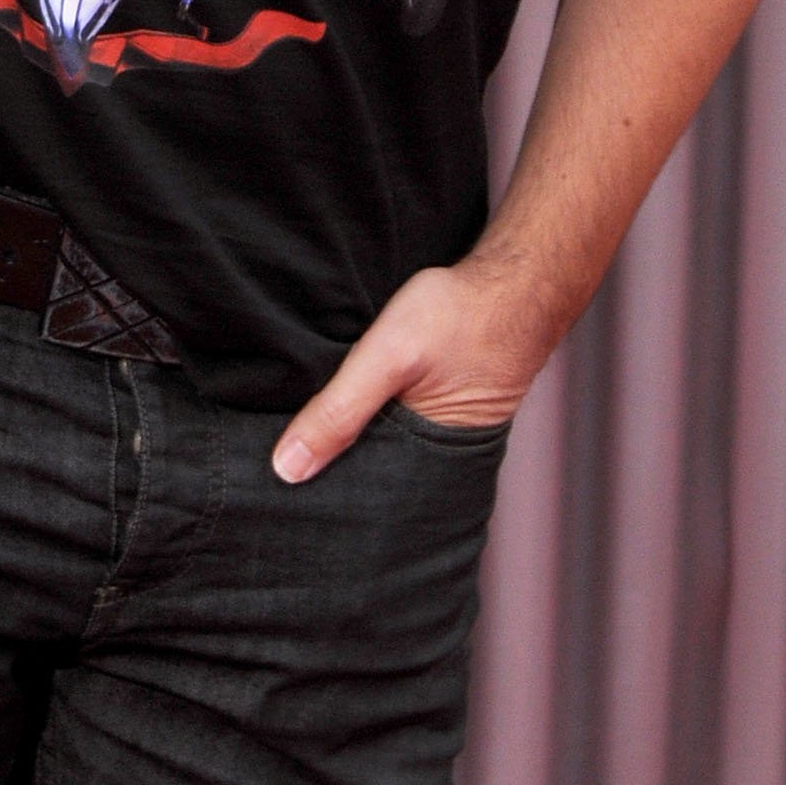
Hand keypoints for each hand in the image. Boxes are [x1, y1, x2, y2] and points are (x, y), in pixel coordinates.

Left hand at [271, 258, 556, 483]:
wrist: (516, 281)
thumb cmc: (459, 316)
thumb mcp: (389, 357)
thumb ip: (340, 409)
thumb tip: (286, 469)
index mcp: (426, 471)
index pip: (361, 503)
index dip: (320, 499)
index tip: (271, 498)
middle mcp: (433, 464)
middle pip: (365, 480)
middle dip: (327, 477)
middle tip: (269, 474)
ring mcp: (435, 434)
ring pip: (375, 450)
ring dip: (343, 444)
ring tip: (289, 442)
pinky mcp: (432, 408)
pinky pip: (388, 424)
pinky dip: (363, 418)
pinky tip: (332, 405)